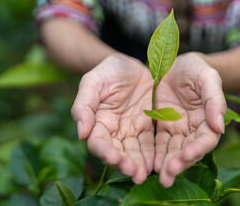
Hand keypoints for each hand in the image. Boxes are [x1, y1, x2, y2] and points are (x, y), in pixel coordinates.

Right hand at [71, 55, 154, 183]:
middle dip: (125, 164)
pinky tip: (158, 163)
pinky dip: (153, 154)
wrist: (131, 65)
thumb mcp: (93, 82)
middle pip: (118, 153)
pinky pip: (150, 143)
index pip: (99, 142)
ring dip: (139, 165)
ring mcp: (131, 130)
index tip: (114, 158)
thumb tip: (81, 134)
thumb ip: (84, 105)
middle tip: (135, 174)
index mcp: (98, 122)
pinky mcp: (147, 127)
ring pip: (134, 152)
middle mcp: (114, 131)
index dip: (105, 152)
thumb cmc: (108, 71)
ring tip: (146, 174)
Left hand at [153, 53, 226, 186]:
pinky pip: (157, 143)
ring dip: (166, 164)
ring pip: (172, 151)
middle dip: (179, 163)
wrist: (174, 62)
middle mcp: (193, 129)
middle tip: (168, 174)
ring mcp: (177, 129)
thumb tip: (220, 127)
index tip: (186, 156)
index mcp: (208, 119)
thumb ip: (215, 100)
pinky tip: (146, 164)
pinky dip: (153, 154)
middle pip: (188, 150)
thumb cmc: (195, 68)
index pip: (206, 139)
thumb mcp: (207, 77)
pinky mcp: (161, 127)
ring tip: (157, 176)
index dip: (198, 149)